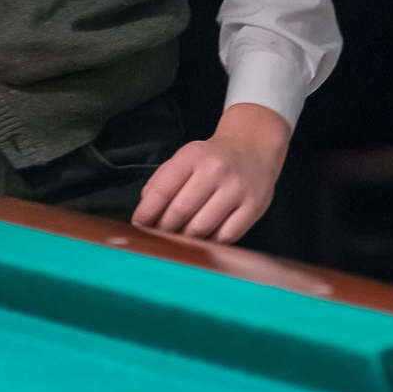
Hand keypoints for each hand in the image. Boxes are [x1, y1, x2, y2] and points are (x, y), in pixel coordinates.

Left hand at [131, 103, 290, 243]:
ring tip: (176, 242)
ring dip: (184, 240)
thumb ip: (162, 182)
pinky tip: (202, 241)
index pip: (163, 188)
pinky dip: (209, 244)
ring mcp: (237, 189)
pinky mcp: (253, 207)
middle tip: (156, 238)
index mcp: (193, 155)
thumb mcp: (185, 158)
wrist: (253, 147)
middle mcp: (216, 170)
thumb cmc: (212, 158)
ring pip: (201, 228)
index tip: (138, 225)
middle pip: (181, 211)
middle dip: (163, 230)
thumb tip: (145, 214)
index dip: (147, 211)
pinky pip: (225, 237)